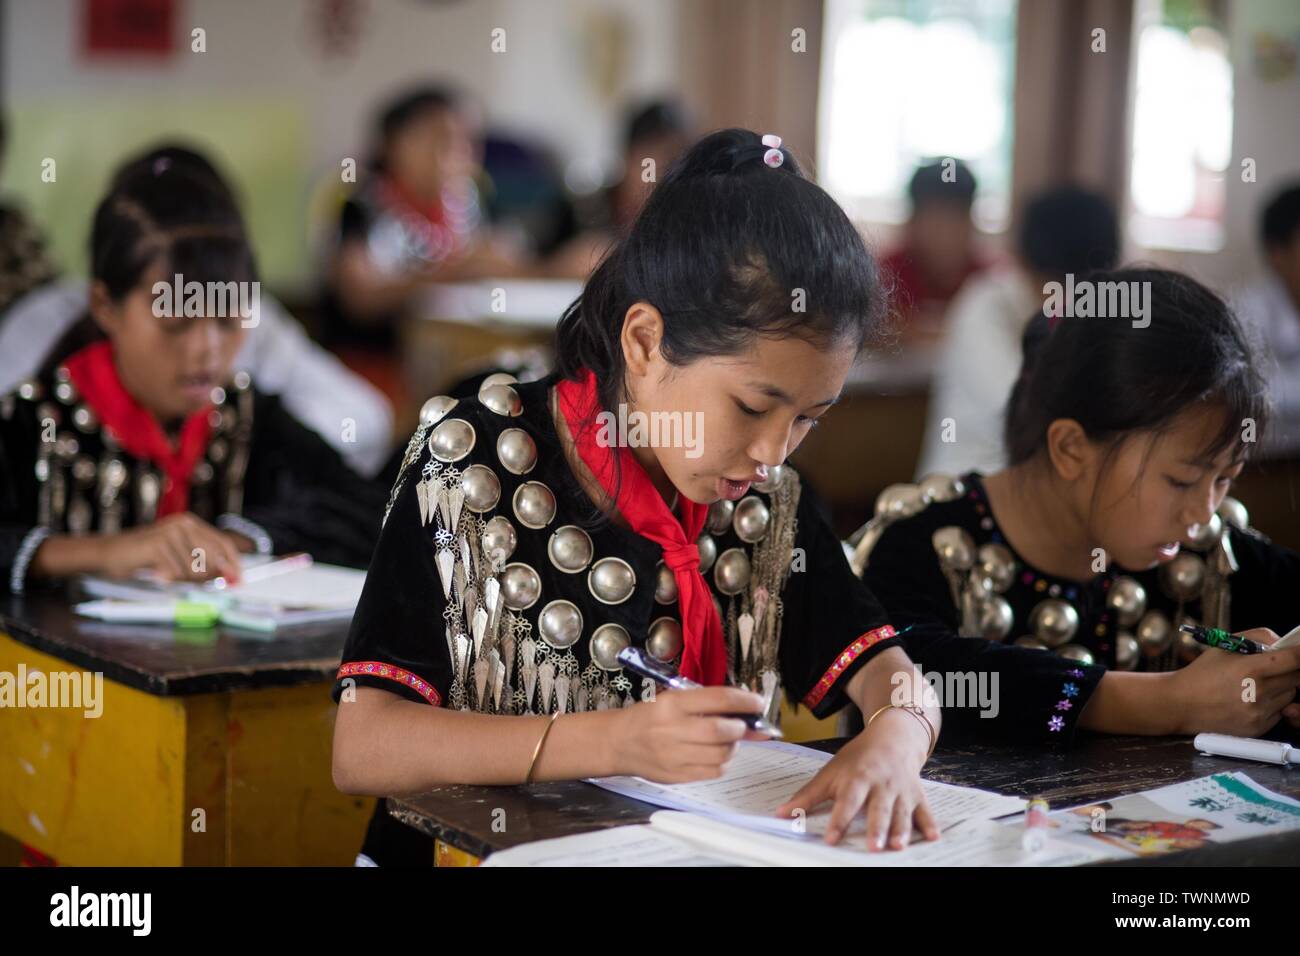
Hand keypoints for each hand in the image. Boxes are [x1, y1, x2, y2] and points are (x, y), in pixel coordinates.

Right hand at [97, 512, 243, 583]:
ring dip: (182, 579)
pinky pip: (176, 572)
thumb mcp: (178, 558)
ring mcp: (170, 532)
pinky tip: (155, 573)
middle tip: (190, 583)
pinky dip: (168, 579)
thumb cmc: (145, 558)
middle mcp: (183, 524)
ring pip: (194, 569)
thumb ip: (201, 564)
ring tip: (165, 574)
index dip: (233, 562)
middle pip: (212, 558)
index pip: (223, 543)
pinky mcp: (158, 543)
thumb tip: (227, 576)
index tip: (239, 580)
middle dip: (207, 576)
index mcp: (191, 524)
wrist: (108, 553)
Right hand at [610, 686, 768, 783]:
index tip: (757, 703)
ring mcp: (673, 755)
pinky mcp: (676, 775)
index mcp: (672, 703)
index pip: (718, 699)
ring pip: (721, 754)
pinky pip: (713, 772)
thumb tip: (747, 712)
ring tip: (726, 740)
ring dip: (732, 746)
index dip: (745, 701)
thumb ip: (707, 704)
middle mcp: (672, 729)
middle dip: (740, 728)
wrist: (618, 742)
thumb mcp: (672, 699)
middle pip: (721, 731)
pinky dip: (721, 763)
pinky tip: (713, 754)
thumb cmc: (649, 717)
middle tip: (741, 725)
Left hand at [775, 709, 938, 850]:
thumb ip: (807, 796)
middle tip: (873, 848)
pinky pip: (925, 810)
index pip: (847, 802)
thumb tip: (780, 814)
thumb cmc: (857, 758)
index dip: (839, 820)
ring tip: (897, 847)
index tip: (832, 839)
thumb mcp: (830, 772)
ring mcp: (901, 790)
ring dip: (901, 830)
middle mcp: (881, 784)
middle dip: (876, 828)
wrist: (892, 736)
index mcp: (858, 778)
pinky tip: (934, 837)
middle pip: (878, 809)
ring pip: (902, 812)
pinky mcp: (917, 794)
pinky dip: (930, 824)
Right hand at [1171, 629, 1299, 736]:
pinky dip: (1272, 704)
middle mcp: (1257, 692)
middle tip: (1275, 667)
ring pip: (1290, 695)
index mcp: (1249, 668)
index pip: (1293, 658)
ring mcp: (1259, 712)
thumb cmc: (1202, 673)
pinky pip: (1279, 712)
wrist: (1181, 704)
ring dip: (1282, 688)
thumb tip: (1284, 642)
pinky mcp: (1259, 728)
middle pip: (1297, 678)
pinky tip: (1250, 700)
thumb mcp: (1224, 646)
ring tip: (1257, 685)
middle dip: (1291, 670)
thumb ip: (1257, 638)